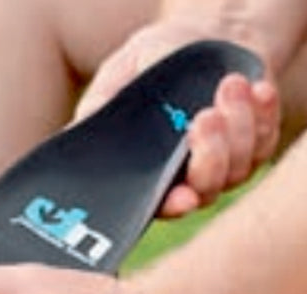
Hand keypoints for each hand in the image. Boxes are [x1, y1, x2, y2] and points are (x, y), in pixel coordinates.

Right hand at [77, 23, 279, 216]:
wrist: (199, 38)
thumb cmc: (150, 62)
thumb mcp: (114, 80)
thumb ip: (98, 109)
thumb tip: (77, 134)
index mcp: (144, 176)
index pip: (156, 205)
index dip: (170, 206)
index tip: (181, 197)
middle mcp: (184, 179)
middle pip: (204, 190)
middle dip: (208, 156)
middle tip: (203, 117)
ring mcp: (223, 166)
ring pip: (238, 166)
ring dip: (236, 128)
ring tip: (227, 86)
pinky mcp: (255, 145)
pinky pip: (265, 142)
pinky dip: (262, 115)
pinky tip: (253, 90)